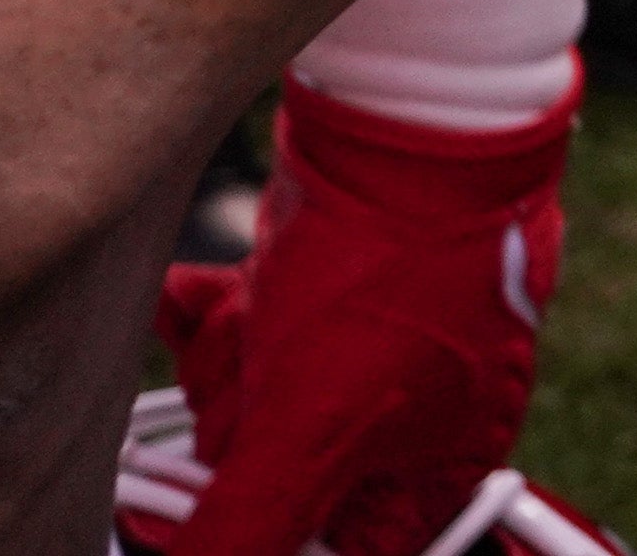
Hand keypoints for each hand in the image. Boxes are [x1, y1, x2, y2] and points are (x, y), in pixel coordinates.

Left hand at [128, 80, 574, 555]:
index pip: (338, 549)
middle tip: (262, 382)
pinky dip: (204, 316)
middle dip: (242, 423)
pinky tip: (197, 299)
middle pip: (273, 471)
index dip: (270, 533)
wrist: (407, 123)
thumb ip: (250, 530)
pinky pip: (232, 330)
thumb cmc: (401, 270)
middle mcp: (403, 410)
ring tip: (251, 320)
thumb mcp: (315, 428)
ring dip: (227, 359)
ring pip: (247, 396)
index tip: (210, 514)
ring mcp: (357, 344)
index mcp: (439, 464)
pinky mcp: (315, 287)